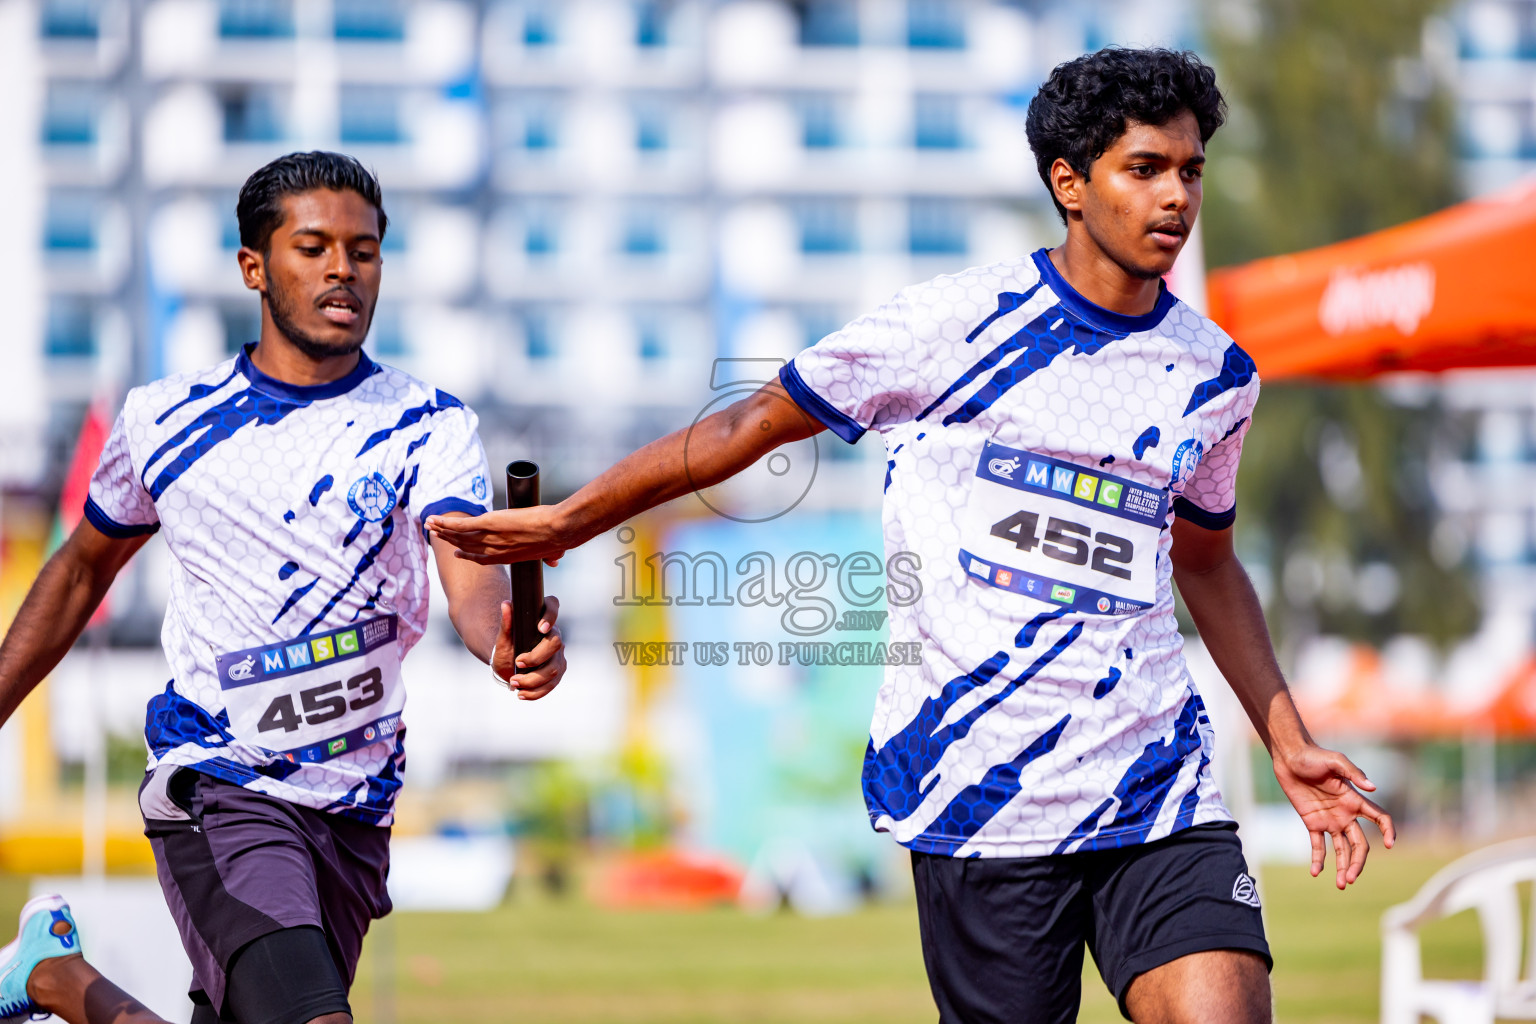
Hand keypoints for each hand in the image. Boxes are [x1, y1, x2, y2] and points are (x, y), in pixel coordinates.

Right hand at [426, 507, 566, 565]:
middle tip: (436, 533)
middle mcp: (494, 550)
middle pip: (465, 546)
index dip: (467, 555)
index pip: (481, 558)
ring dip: (443, 529)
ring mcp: (490, 537)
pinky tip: (436, 519)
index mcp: (507, 558)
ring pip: (460, 534)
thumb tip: (555, 560)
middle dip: (449, 539)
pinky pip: (462, 525)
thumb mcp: (551, 554)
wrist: (556, 530)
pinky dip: (447, 522)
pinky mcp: (488, 524)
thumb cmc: (557, 541)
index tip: (457, 553)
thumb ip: (549, 557)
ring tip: (430, 524)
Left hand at [491, 595, 565, 699]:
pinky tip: (522, 694)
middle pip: (555, 644)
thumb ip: (506, 623)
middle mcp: (554, 636)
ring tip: (514, 682)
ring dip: (533, 679)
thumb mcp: (502, 638)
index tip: (541, 628)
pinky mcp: (556, 672)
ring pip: (553, 669)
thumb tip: (505, 604)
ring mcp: (558, 656)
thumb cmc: (506, 647)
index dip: (551, 616)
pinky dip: (536, 692)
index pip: (553, 607)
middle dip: (536, 657)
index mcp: (542, 620)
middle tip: (517, 663)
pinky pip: (551, 685)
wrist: (507, 664)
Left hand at [1271, 743, 1394, 888]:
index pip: (1380, 819)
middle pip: (1360, 844)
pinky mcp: (1312, 822)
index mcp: (1355, 800)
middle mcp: (1346, 814)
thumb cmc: (1314, 756)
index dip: (1388, 831)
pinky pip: (1318, 845)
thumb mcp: (1335, 761)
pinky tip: (1316, 873)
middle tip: (1351, 879)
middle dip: (1358, 863)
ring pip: (1342, 849)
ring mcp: (1330, 820)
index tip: (1388, 844)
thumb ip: (1354, 773)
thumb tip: (1373, 788)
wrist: (1289, 758)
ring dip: (1343, 867)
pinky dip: (1318, 859)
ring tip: (1341, 885)